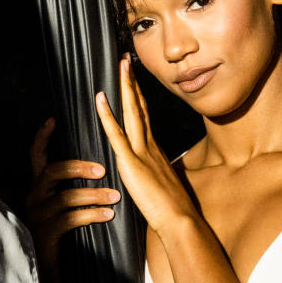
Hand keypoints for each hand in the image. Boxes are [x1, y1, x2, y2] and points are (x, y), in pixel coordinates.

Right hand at [25, 117, 119, 276]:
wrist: (47, 275)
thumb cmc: (59, 237)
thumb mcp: (62, 210)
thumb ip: (69, 191)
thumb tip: (95, 170)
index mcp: (37, 190)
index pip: (35, 158)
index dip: (41, 138)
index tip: (52, 119)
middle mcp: (33, 200)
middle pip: (51, 172)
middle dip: (78, 167)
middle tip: (103, 168)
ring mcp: (37, 217)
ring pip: (64, 197)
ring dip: (93, 195)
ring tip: (115, 197)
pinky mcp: (44, 235)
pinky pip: (69, 219)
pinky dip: (91, 215)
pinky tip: (108, 215)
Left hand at [95, 57, 197, 236]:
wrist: (180, 221)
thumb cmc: (174, 210)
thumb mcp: (165, 185)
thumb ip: (158, 174)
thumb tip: (156, 174)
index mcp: (156, 151)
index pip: (145, 117)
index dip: (138, 96)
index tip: (133, 80)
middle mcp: (151, 145)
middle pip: (140, 107)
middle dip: (132, 83)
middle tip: (126, 61)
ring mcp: (142, 152)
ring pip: (132, 112)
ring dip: (125, 87)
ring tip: (120, 65)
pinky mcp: (132, 163)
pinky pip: (117, 133)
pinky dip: (108, 114)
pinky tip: (101, 98)